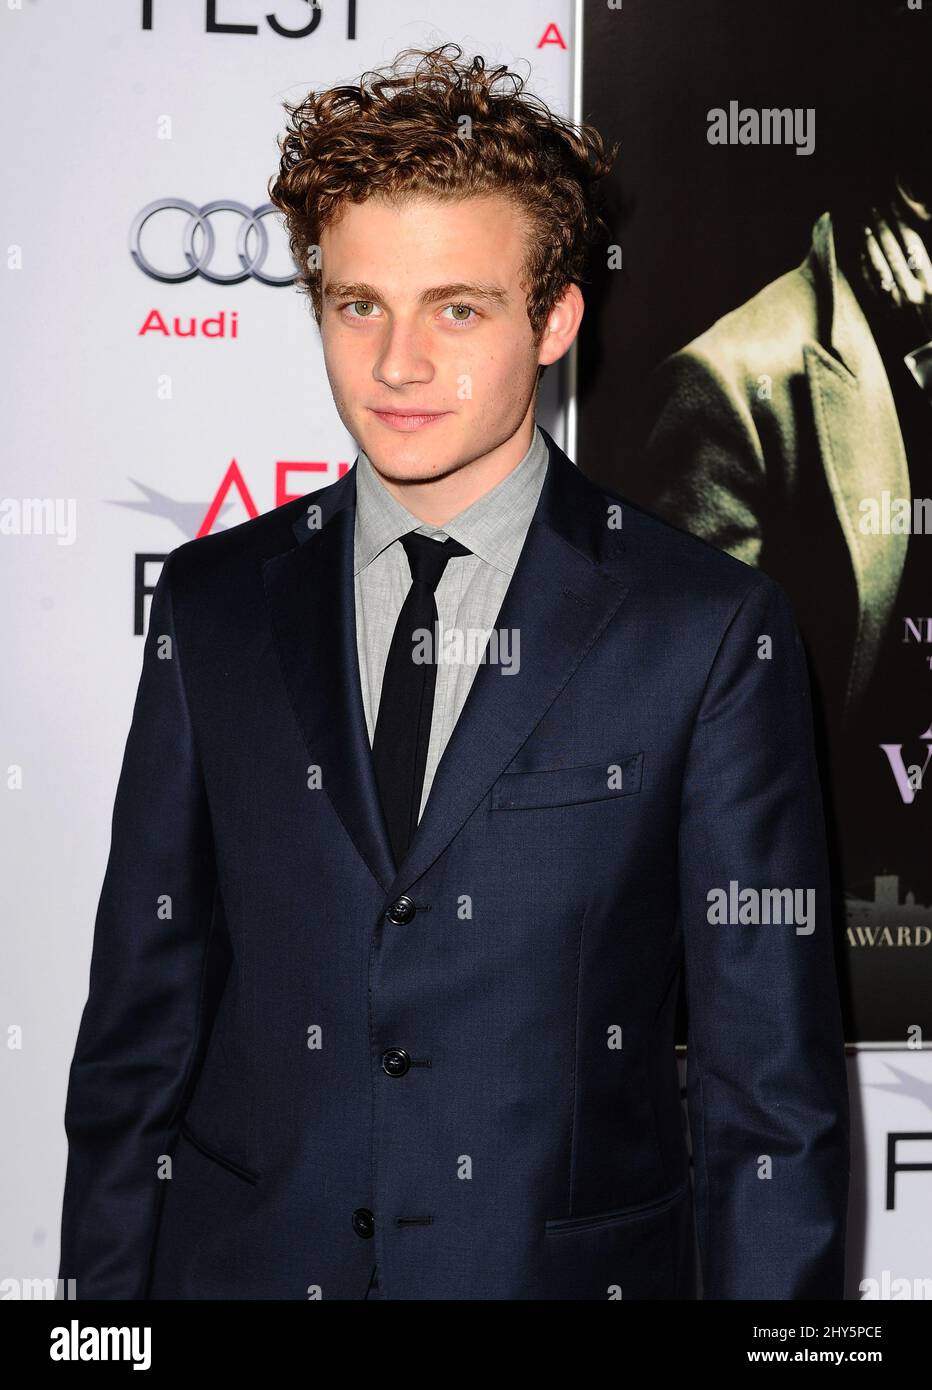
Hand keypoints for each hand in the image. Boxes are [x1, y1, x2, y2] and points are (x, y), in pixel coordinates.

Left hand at [857, 179, 931, 358]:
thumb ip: (929, 268)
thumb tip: (915, 250)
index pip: (913, 245)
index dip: (901, 223)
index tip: (893, 206)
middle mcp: (912, 292)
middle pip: (893, 252)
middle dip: (882, 228)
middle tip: (874, 210)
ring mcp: (896, 304)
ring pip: (879, 268)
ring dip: (870, 245)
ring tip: (865, 227)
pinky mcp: (886, 314)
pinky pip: (871, 287)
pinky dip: (865, 269)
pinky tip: (861, 256)